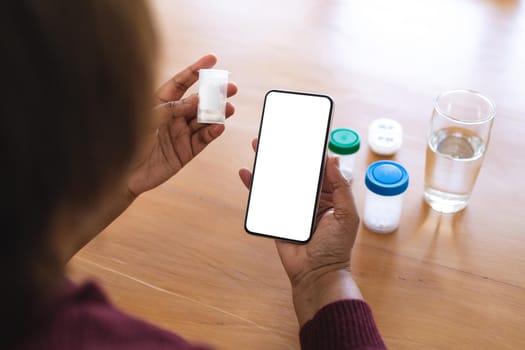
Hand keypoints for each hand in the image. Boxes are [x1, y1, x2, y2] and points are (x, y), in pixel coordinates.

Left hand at [128, 54, 237, 195]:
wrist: (120, 173)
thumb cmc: (126, 140)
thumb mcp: (147, 118)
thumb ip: (172, 108)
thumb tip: (196, 100)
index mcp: (160, 103)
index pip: (181, 82)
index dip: (196, 70)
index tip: (212, 60)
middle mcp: (173, 116)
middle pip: (198, 101)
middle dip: (215, 93)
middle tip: (231, 87)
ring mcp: (180, 134)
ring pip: (204, 120)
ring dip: (218, 113)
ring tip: (229, 107)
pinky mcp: (185, 152)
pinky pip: (202, 140)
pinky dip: (212, 132)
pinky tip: (220, 125)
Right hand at [239, 139, 361, 324]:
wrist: (316, 273)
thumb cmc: (336, 247)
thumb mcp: (346, 214)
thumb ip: (341, 187)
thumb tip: (333, 159)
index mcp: (329, 196)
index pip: (318, 169)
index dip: (311, 153)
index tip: (303, 135)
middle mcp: (309, 198)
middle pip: (295, 170)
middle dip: (285, 153)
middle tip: (275, 135)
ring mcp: (291, 206)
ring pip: (278, 180)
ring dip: (268, 164)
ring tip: (258, 146)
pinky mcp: (276, 216)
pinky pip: (264, 198)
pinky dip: (254, 185)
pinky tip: (247, 173)